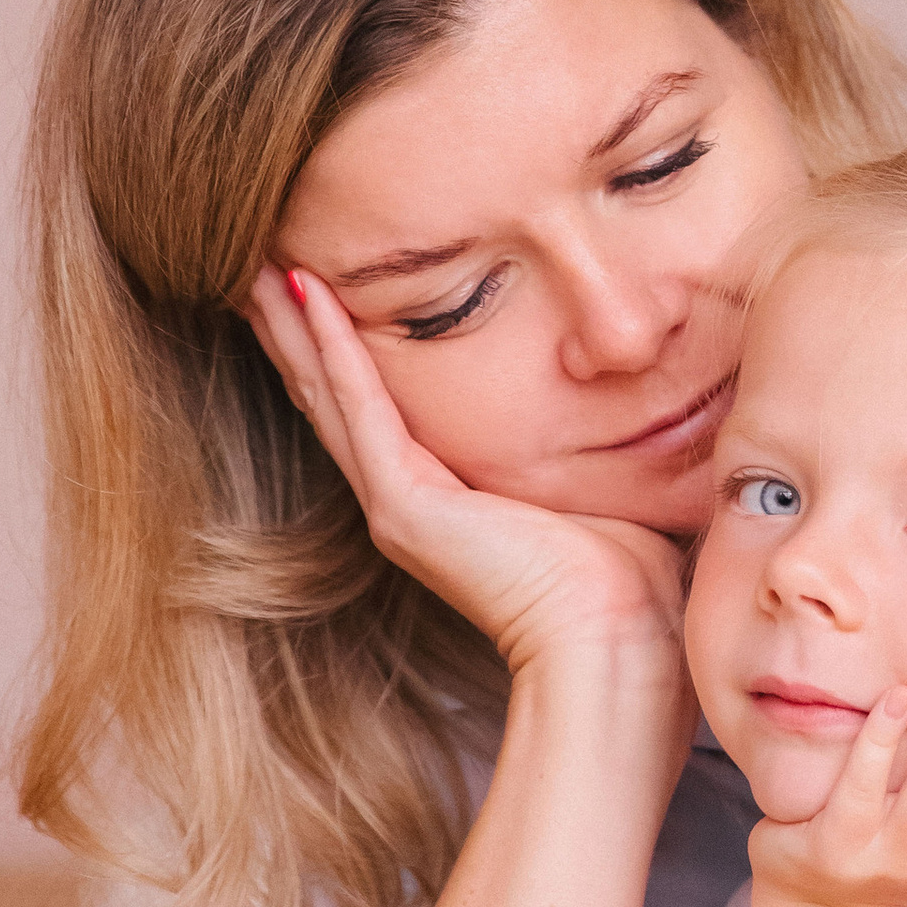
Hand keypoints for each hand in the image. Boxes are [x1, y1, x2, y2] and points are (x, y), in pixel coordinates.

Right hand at [247, 262, 690, 694]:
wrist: (616, 645)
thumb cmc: (629, 583)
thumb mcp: (600, 484)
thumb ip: (592, 438)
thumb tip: (644, 385)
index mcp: (448, 500)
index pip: (382, 408)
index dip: (350, 347)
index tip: (327, 283)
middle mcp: (409, 500)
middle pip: (335, 394)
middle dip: (301, 327)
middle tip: (265, 261)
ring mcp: (399, 504)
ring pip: (329, 393)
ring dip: (296, 325)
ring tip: (262, 265)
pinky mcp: (406, 505)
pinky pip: (359, 406)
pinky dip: (332, 348)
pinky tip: (309, 295)